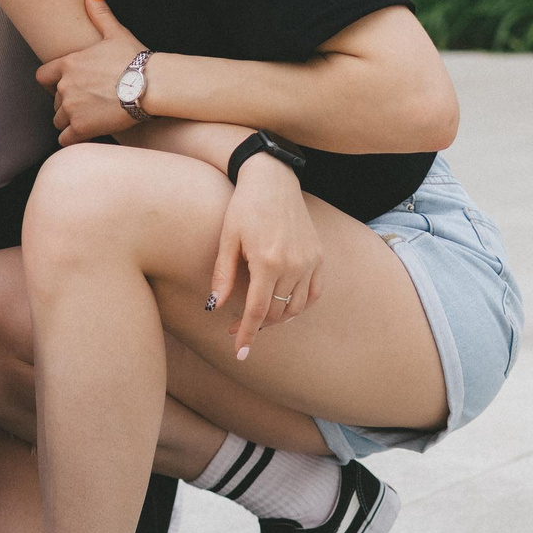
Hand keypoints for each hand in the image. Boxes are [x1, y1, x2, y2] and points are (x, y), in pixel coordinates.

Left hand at [37, 0, 149, 143]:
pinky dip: (74, 138)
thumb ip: (99, 13)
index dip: (52, 83)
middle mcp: (65, 86)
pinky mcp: (81, 128)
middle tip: (90, 103)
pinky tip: (89, 132)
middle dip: (67, 104)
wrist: (151, 85)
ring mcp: (72, 108)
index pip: (42, 77)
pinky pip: (65, 139)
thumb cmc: (135, 58)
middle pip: (54, 101)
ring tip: (92, 117)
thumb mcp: (116, 32)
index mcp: (68, 64)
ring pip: (59, 121)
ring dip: (71, 121)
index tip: (67, 86)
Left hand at [209, 154, 321, 357]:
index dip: (247, 334)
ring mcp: (310, 260)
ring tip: (259, 318)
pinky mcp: (319, 255)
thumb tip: (214, 307)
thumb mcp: (227, 239)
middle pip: (277, 312)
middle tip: (237, 329)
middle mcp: (294, 264)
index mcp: (268, 261)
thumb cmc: (244, 206)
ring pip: (297, 307)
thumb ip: (222, 275)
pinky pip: (315, 293)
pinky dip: (300, 305)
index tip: (240, 352)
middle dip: (257, 326)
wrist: (273, 179)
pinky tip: (284, 306)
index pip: (258, 310)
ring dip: (278, 318)